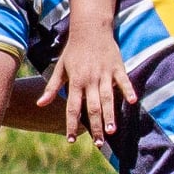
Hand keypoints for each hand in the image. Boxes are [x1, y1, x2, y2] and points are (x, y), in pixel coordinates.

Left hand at [39, 27, 135, 143]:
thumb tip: (40, 104)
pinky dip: (128, 91)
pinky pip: (123, 81)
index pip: (72, 107)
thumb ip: (51, 87)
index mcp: (75, 82)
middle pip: (92, 108)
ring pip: (107, 98)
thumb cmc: (73, 51)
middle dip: (94, 127)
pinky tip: (133, 102)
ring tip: (112, 131)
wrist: (90, 29)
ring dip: (110, 115)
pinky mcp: (117, 67)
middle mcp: (90, 80)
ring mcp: (104, 74)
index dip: (71, 124)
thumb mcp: (60, 68)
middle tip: (98, 144)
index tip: (70, 140)